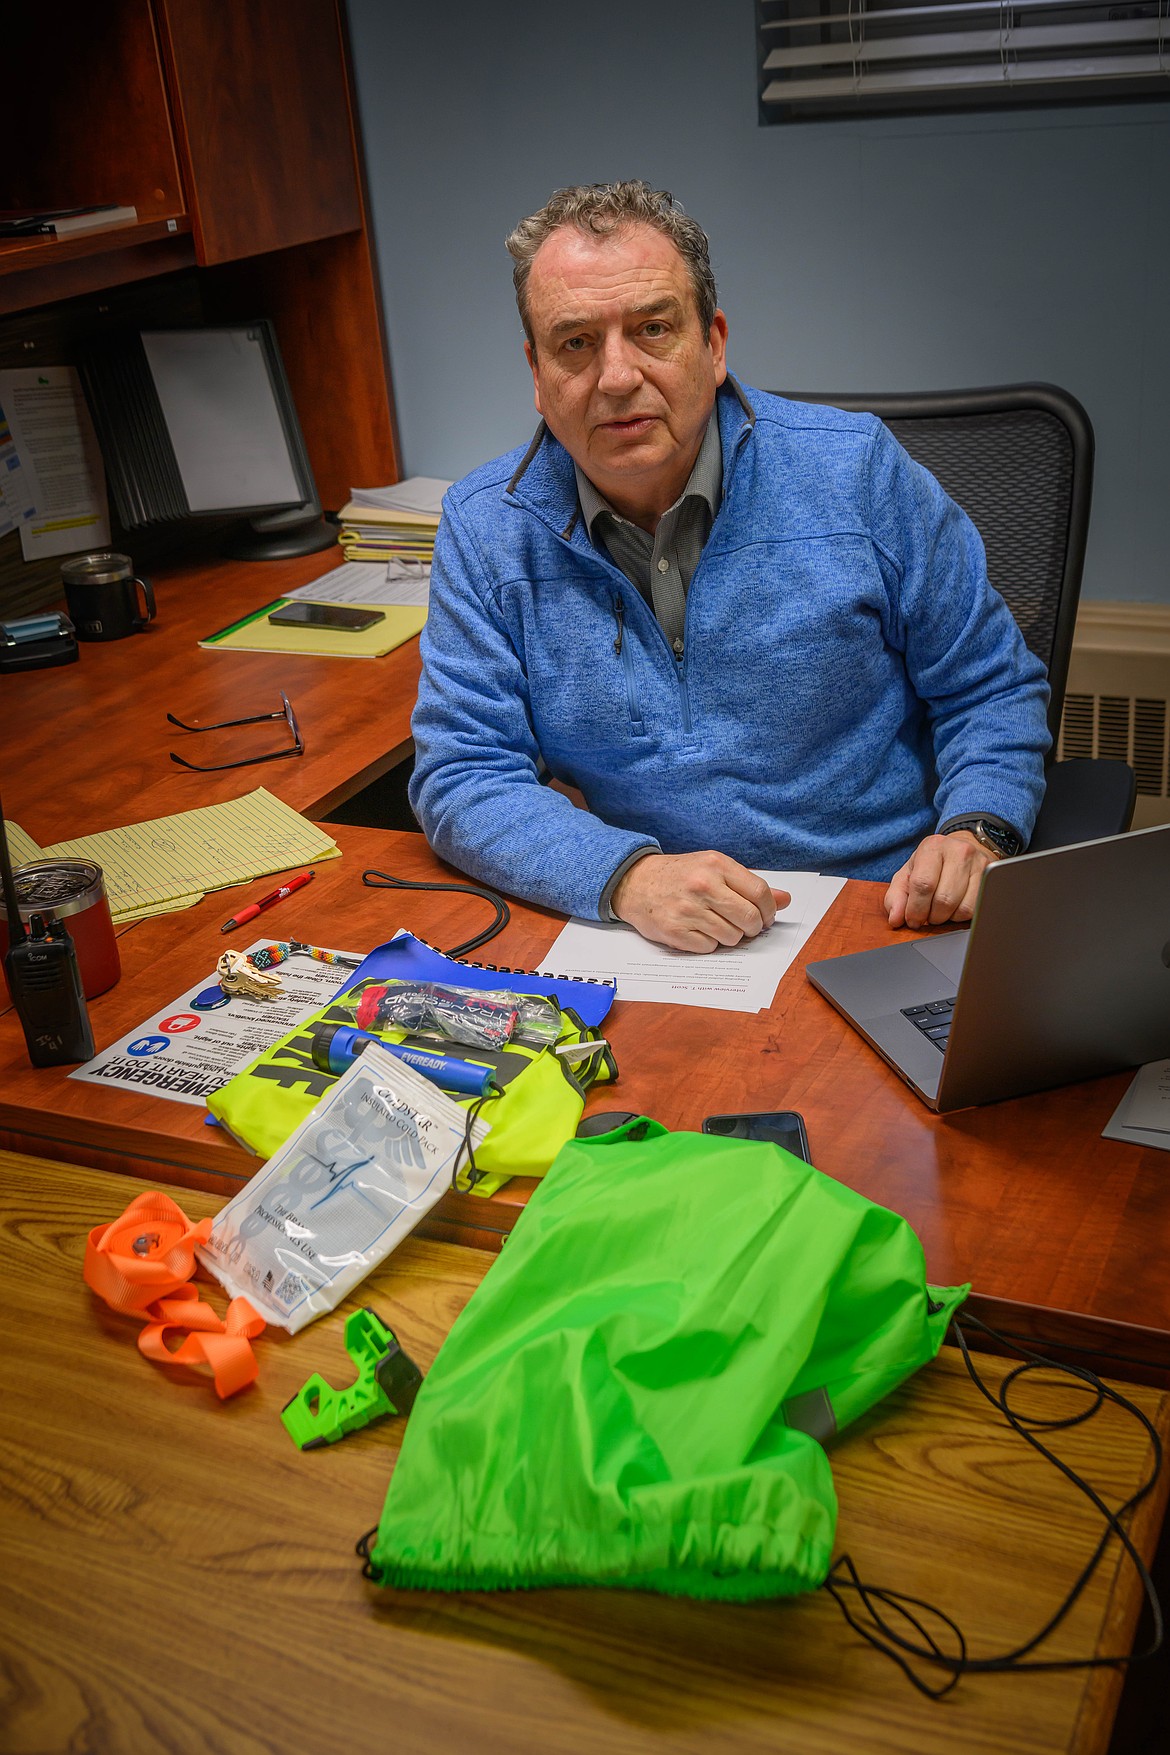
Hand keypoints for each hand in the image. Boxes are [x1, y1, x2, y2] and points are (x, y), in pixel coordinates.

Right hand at [612, 851, 790, 952]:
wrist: (635, 883)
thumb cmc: (680, 876)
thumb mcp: (714, 869)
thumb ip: (749, 885)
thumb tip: (785, 900)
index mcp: (716, 865)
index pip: (760, 893)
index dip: (769, 911)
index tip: (766, 917)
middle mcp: (703, 885)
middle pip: (749, 919)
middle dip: (753, 928)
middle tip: (746, 926)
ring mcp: (688, 909)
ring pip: (732, 937)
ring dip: (730, 936)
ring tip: (716, 924)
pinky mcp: (675, 931)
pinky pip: (710, 947)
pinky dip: (709, 943)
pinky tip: (699, 930)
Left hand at [884, 831, 997, 929]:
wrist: (961, 848)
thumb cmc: (931, 864)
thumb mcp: (907, 874)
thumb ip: (896, 896)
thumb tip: (895, 919)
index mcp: (932, 847)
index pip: (923, 884)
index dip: (915, 909)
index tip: (912, 920)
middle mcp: (959, 851)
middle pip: (944, 899)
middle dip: (932, 916)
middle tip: (927, 916)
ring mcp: (979, 863)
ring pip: (963, 908)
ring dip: (948, 918)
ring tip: (941, 911)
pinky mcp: (992, 877)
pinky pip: (977, 909)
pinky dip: (962, 916)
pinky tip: (955, 908)